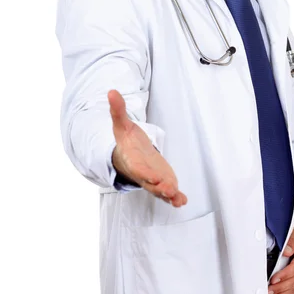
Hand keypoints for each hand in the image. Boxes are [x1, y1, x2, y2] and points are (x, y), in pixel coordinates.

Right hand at [108, 89, 187, 207]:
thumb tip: (111, 92)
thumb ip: (118, 111)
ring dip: (169, 195)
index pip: (139, 169)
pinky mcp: (163, 182)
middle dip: (159, 187)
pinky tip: (182, 201)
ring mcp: (153, 180)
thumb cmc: (127, 142)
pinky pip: (168, 193)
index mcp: (133, 161)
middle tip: (169, 190)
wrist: (129, 156)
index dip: (146, 174)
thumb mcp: (122, 125)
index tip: (154, 178)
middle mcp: (143, 174)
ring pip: (160, 191)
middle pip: (150, 183)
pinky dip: (175, 198)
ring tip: (177, 199)